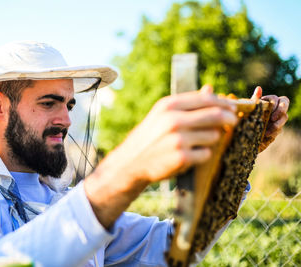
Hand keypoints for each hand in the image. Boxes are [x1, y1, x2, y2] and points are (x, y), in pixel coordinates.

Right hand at [107, 84, 237, 182]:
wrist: (131, 162)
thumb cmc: (150, 136)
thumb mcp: (162, 115)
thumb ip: (187, 103)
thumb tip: (210, 89)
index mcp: (169, 105)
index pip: (206, 99)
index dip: (224, 103)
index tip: (233, 107)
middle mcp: (173, 120)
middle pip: (216, 115)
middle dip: (229, 118)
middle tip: (234, 122)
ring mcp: (178, 140)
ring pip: (214, 136)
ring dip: (212, 139)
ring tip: (197, 143)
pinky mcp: (182, 158)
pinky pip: (206, 154)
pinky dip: (203, 155)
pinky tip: (190, 156)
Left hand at [251, 86, 288, 151]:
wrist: (243, 131)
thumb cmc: (246, 115)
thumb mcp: (249, 108)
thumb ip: (255, 99)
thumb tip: (259, 88)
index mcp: (271, 102)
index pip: (279, 99)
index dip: (276, 103)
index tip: (270, 108)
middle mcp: (276, 109)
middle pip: (285, 106)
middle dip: (280, 111)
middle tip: (272, 118)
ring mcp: (278, 119)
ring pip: (284, 118)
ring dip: (277, 124)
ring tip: (268, 130)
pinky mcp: (277, 129)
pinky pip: (279, 130)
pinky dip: (274, 132)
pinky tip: (266, 135)